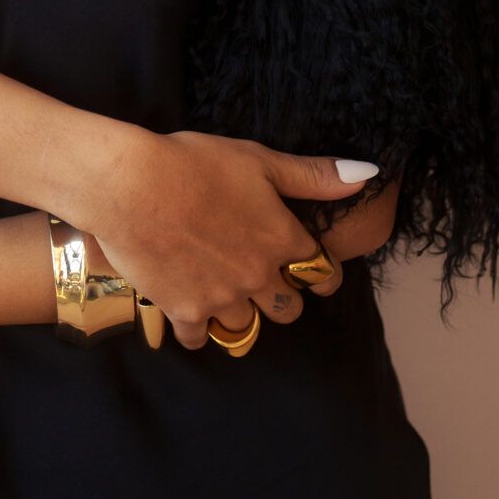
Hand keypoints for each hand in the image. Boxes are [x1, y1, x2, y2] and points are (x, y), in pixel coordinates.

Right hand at [81, 128, 369, 352]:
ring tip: (225, 296)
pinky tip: (189, 311)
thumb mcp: (258, 159)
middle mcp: (259, 276)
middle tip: (263, 281)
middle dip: (281, 298)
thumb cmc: (194, 162)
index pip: (322, 272)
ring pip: (246, 327)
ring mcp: (222, 298)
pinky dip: (197, 330)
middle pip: (287, 309)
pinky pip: (200, 338)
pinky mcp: (184, 311)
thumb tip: (367, 176)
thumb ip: (313, 175)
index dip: (320, 274)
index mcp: (281, 239)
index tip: (313, 273)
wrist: (131, 184)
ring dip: (240, 314)